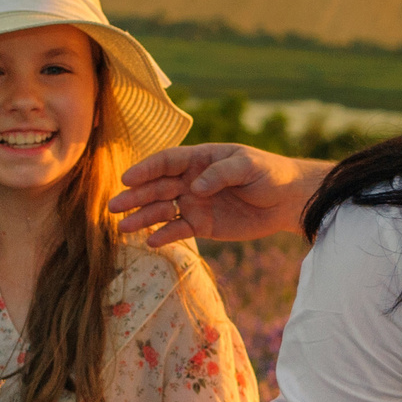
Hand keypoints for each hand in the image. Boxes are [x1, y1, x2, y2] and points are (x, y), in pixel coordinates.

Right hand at [107, 143, 320, 245]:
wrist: (287, 200)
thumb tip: (196, 187)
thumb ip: (221, 173)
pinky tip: (152, 241)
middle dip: (135, 196)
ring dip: (143, 218)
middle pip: (157, 187)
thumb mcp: (248, 165)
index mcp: (199, 159)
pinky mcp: (203, 225)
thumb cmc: (269, 173)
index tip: (127, 179)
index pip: (166, 162)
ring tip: (123, 228)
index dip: (146, 169)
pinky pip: (179, 230)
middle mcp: (192, 180)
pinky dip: (165, 235)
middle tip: (113, 207)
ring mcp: (195, 203)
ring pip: (163, 210)